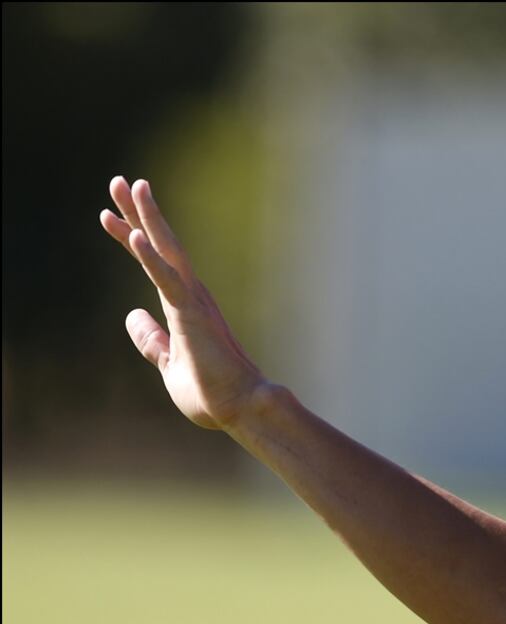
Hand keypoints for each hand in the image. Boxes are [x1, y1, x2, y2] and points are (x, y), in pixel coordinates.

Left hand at [100, 176, 266, 430]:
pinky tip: (134, 236)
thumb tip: (132, 315)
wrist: (241, 407)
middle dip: (138, 213)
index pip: (153, 262)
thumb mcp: (169, 363)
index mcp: (185, 306)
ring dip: (146, 218)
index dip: (131, 237)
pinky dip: (151, 258)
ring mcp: (192, 302)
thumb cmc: (212, 392)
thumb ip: (151, 339)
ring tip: (129, 186)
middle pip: (160, 245)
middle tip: (119, 180)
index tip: (109, 214)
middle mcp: (191, 295)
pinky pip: (167, 280)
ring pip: (165, 250)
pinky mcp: (192, 315)